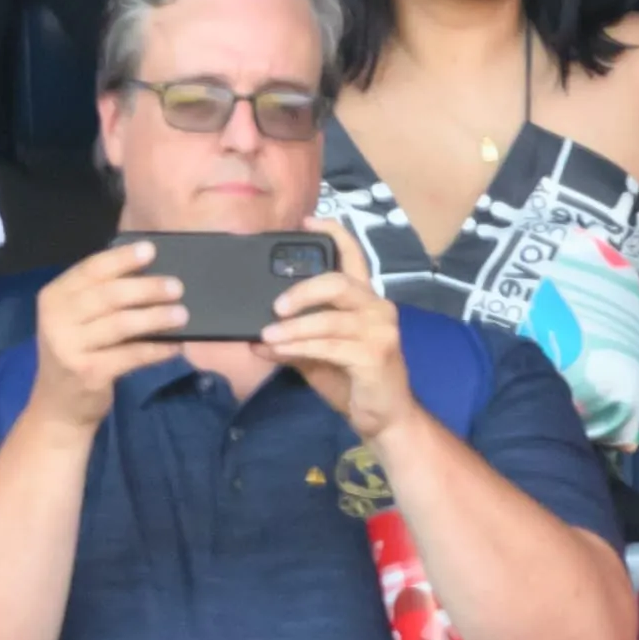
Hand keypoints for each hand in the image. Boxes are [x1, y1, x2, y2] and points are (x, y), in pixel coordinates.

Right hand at [28, 240, 193, 430]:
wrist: (58, 406)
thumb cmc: (74, 354)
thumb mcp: (73, 321)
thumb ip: (97, 299)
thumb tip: (146, 275)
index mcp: (53, 297)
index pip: (90, 269)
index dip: (121, 259)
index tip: (150, 250)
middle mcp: (57, 318)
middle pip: (109, 295)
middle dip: (146, 288)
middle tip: (176, 286)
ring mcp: (70, 346)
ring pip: (122, 324)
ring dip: (156, 317)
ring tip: (182, 314)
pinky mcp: (89, 371)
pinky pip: (131, 355)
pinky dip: (157, 349)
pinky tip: (176, 346)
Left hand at [260, 224, 416, 443]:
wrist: (385, 419)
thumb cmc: (351, 380)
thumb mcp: (317, 355)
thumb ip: (292, 340)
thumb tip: (253, 337)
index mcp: (364, 301)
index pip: (354, 257)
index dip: (333, 234)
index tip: (306, 220)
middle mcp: (377, 308)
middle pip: (337, 282)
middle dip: (301, 289)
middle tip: (274, 305)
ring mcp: (380, 331)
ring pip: (329, 319)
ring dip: (293, 327)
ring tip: (267, 335)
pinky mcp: (375, 355)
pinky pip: (330, 345)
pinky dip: (300, 347)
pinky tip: (280, 351)